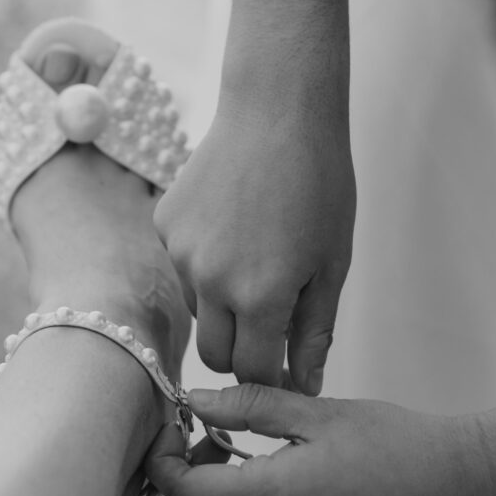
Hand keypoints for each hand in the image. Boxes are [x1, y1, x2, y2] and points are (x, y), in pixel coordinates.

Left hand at [147, 385, 490, 495]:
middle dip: (182, 485)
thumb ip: (248, 406)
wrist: (447, 485)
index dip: (164, 464)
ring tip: (231, 474)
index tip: (173, 433)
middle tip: (208, 445)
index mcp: (278, 495)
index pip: (187, 495)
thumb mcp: (316, 410)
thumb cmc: (389, 441)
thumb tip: (194, 401)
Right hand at [153, 93, 355, 390]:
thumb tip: (305, 386)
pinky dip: (204, 264)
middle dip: (242, 353)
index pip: (253, 373)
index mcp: (261, 296)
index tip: (284, 369)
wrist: (277, 110)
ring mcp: (181, 252)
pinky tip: (232, 226)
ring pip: (197, 310)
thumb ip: (314, 332)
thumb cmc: (319, 184)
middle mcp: (211, 281)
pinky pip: (181, 267)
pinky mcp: (163, 224)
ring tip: (255, 257)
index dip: (271, 378)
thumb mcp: (332, 264)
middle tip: (270, 325)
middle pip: (215, 354)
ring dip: (222, 305)